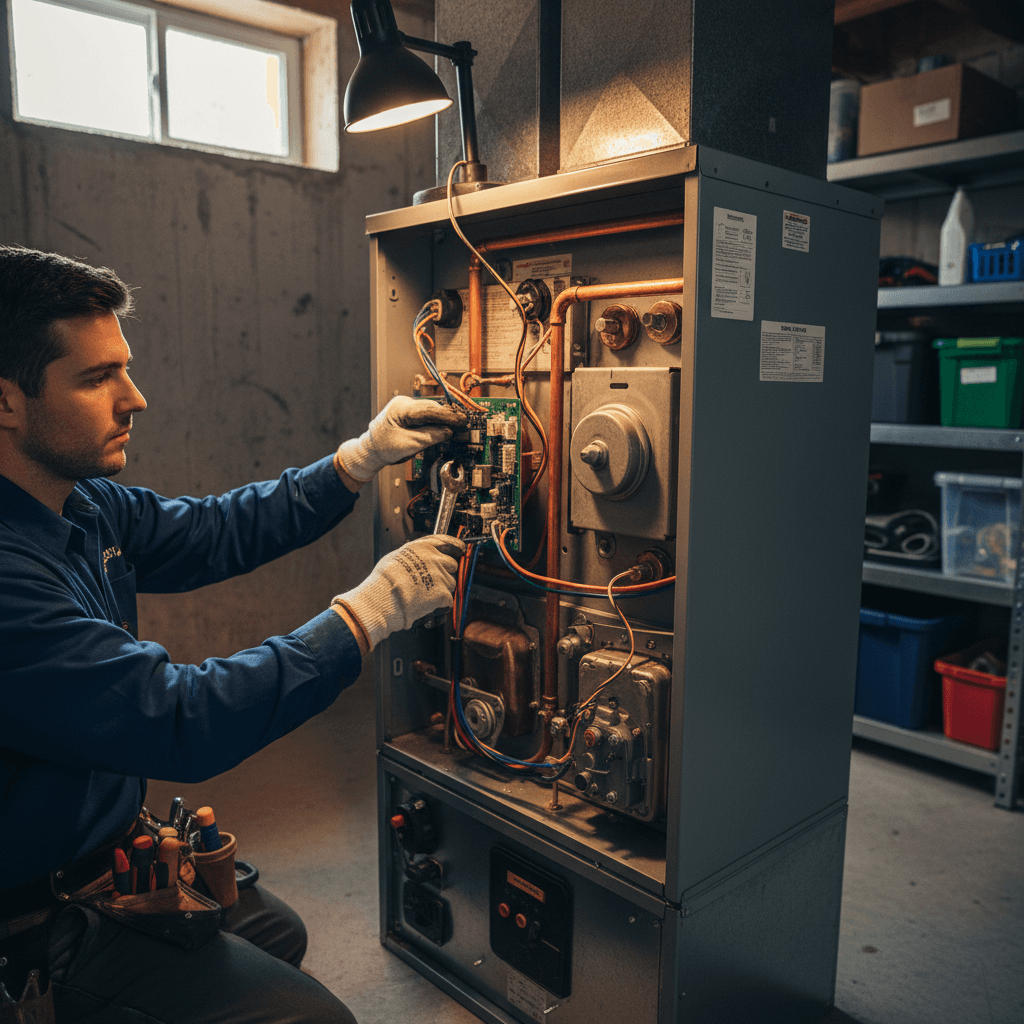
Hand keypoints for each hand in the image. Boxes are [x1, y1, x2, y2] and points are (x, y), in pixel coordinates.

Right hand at [331, 535, 465, 649]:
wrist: (384, 598)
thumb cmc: (384, 580)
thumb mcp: (395, 556)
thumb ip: (412, 555)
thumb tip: (416, 557)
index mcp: (423, 547)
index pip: (446, 541)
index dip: (454, 546)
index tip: (459, 549)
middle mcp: (435, 559)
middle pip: (451, 564)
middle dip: (445, 572)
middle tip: (433, 580)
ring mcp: (440, 576)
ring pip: (451, 583)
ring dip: (443, 589)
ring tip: (426, 594)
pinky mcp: (443, 594)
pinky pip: (448, 599)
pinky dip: (441, 603)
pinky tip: (428, 604)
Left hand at [337, 396, 466, 482]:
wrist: (371, 452)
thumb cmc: (384, 448)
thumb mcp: (409, 445)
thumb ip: (430, 437)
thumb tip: (448, 431)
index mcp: (400, 408)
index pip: (428, 410)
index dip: (447, 416)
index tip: (461, 421)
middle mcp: (404, 404)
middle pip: (432, 408)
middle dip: (447, 417)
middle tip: (463, 424)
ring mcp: (407, 408)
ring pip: (431, 411)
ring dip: (443, 419)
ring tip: (458, 426)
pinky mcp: (410, 415)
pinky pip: (427, 416)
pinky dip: (437, 422)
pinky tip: (446, 427)